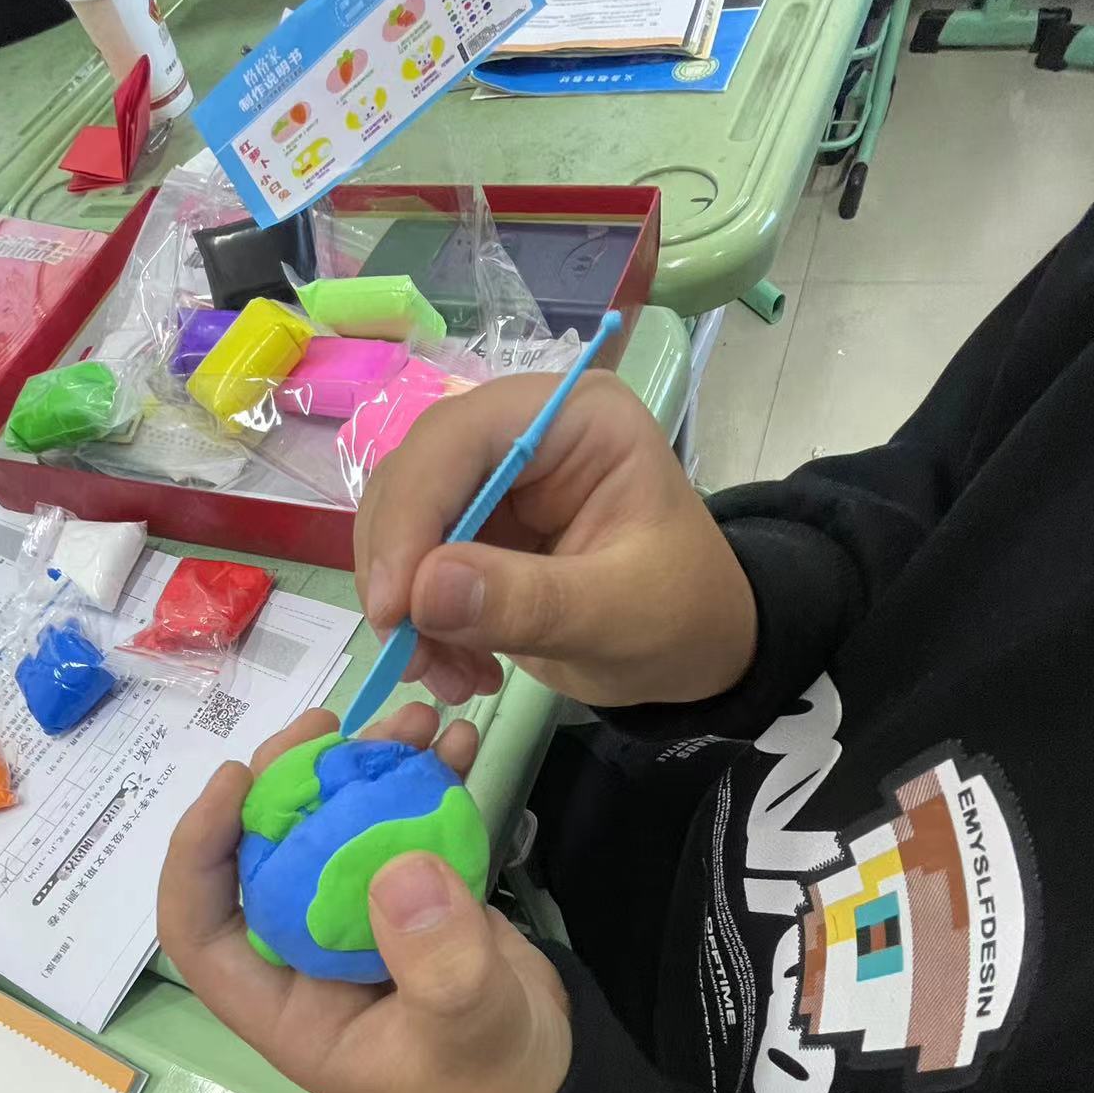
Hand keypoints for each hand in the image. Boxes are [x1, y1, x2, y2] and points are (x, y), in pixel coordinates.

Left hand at [158, 702, 571, 1092]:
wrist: (552, 1080)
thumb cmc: (488, 1080)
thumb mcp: (466, 1031)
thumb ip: (437, 965)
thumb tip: (398, 868)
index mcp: (284, 1002)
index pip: (200, 927)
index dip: (198, 852)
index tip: (238, 781)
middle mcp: (306, 951)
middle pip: (266, 851)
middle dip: (292, 779)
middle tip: (332, 724)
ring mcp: (358, 916)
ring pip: (336, 823)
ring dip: (366, 764)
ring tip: (415, 719)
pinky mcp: (411, 891)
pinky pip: (402, 822)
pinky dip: (426, 779)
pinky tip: (457, 741)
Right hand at [354, 369, 756, 710]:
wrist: (699, 652)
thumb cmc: (682, 617)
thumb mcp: (620, 615)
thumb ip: (527, 601)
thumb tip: (423, 592)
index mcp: (576, 418)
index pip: (461, 437)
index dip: (413, 514)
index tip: (394, 606)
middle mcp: (522, 431)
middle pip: (415, 473)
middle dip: (398, 567)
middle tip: (406, 650)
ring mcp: (491, 482)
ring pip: (401, 523)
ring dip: (403, 605)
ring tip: (441, 674)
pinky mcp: (472, 531)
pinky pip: (412, 568)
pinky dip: (417, 625)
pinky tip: (455, 671)